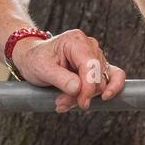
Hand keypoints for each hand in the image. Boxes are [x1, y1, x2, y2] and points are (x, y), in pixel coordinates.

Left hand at [10, 30, 126, 112]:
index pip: (91, 66)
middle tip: (61, 103)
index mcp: (76, 41)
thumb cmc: (36, 60)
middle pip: (98, 76)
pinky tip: (103, 99)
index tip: (82, 103)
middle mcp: (90, 45)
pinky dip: (105, 91)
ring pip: (102, 82)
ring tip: (64, 101)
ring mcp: (95, 56)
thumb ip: (61, 79)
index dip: (89, 87)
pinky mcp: (98, 67)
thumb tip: (78, 89)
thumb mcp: (42, 69)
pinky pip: (112, 77)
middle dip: (83, 94)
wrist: (32, 58)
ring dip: (86, 96)